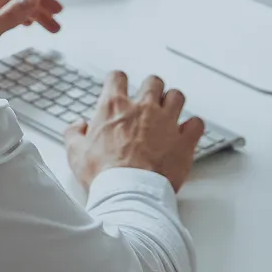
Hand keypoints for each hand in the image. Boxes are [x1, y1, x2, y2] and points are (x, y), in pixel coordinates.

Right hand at [64, 71, 204, 192]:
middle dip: (150, 88)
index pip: (117, 77)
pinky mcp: (184, 141)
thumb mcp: (76, 153)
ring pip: (177, 96)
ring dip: (173, 101)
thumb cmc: (104, 175)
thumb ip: (74, 134)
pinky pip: (196, 123)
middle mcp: (142, 108)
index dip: (118, 81)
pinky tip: (187, 131)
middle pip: (153, 82)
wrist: (129, 193)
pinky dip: (193, 126)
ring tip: (169, 111)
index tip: (118, 86)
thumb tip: (77, 126)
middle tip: (147, 99)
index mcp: (114, 107)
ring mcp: (166, 122)